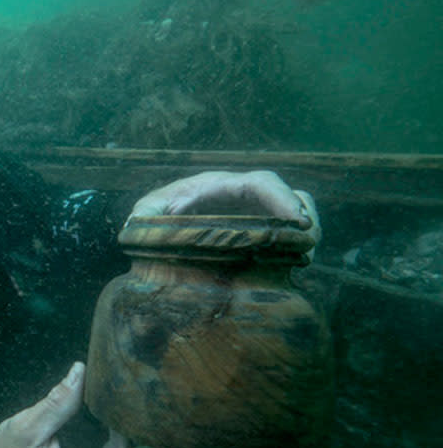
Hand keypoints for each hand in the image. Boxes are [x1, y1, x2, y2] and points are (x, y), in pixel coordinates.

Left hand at [130, 169, 319, 242]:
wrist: (159, 232)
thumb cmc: (153, 219)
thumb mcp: (146, 215)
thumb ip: (145, 215)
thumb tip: (138, 224)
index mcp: (218, 187)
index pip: (259, 182)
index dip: (282, 196)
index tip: (296, 219)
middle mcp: (241, 197)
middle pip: (287, 193)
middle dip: (304, 214)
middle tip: (309, 242)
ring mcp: (253, 215)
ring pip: (293, 212)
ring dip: (305, 231)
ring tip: (305, 256)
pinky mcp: (259, 235)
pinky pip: (287, 235)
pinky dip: (296, 246)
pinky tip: (295, 264)